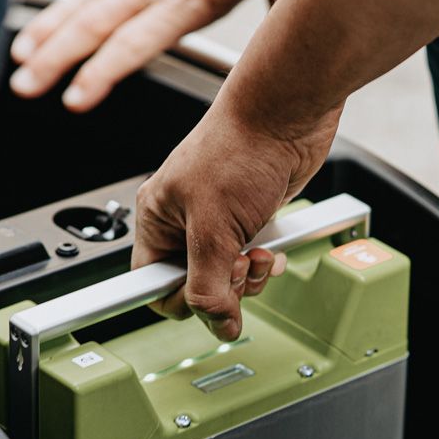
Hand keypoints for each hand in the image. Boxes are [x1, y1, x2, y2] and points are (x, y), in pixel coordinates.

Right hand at [8, 0, 304, 110]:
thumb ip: (288, 8)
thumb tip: (307, 52)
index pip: (138, 38)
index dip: (105, 70)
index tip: (76, 98)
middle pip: (99, 24)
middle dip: (59, 61)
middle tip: (24, 88)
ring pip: (86, 2)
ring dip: (50, 35)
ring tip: (20, 65)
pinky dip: (62, 7)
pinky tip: (41, 27)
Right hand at [132, 101, 339, 340]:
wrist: (287, 114)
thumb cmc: (241, 148)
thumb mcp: (214, 227)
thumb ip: (209, 284)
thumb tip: (216, 324)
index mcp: (157, 218)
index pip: (151, 283)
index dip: (179, 300)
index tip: (204, 304)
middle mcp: (184, 220)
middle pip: (194, 285)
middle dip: (224, 286)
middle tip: (239, 266)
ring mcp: (219, 220)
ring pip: (226, 277)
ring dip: (249, 277)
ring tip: (258, 255)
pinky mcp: (250, 218)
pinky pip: (251, 260)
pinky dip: (265, 263)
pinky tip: (272, 249)